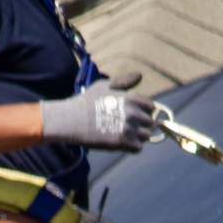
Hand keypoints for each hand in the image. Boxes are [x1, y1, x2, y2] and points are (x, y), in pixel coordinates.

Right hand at [41, 72, 157, 150]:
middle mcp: (133, 113)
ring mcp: (129, 129)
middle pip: (150, 122)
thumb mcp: (104, 86)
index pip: (151, 107)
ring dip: (138, 136)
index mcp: (131, 99)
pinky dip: (132, 147)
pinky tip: (122, 142)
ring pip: (146, 136)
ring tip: (125, 134)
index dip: (144, 111)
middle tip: (128, 126)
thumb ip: (124, 81)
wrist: (72, 120)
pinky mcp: (122, 142)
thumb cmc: (86, 101)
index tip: (134, 114)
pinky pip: (138, 148)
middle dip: (141, 124)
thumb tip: (140, 75)